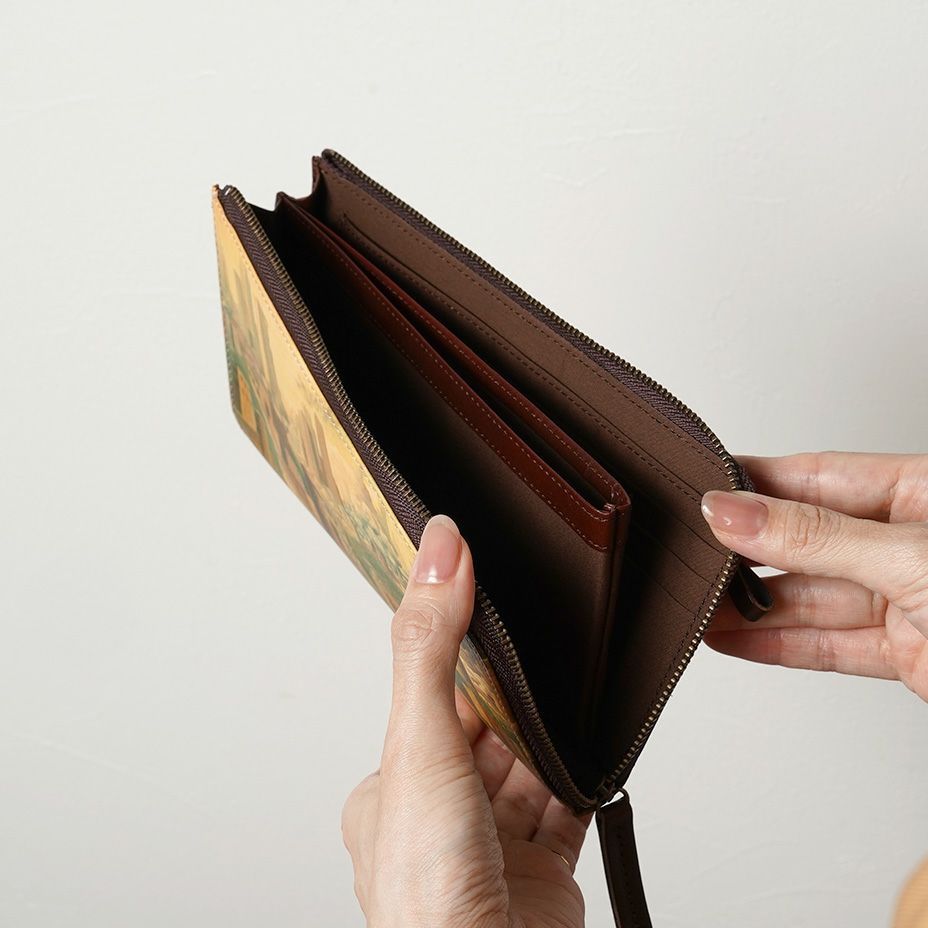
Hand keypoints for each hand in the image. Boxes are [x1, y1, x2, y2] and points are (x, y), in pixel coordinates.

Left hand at [341, 514, 590, 927]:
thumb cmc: (429, 891)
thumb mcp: (420, 743)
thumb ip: (430, 646)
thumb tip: (439, 552)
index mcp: (392, 792)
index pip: (432, 704)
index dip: (465, 660)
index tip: (491, 607)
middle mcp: (440, 819)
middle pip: (486, 733)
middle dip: (515, 698)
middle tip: (545, 648)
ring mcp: (493, 846)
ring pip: (529, 767)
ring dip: (550, 738)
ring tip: (572, 698)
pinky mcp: (544, 871)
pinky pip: (567, 808)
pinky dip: (582, 779)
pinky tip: (592, 751)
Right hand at [701, 452, 927, 700]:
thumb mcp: (908, 556)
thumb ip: (815, 537)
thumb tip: (734, 512)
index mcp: (922, 493)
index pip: (819, 476)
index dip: (758, 483)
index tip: (701, 487)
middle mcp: (909, 543)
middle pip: (807, 540)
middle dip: (747, 551)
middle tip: (691, 551)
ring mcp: (907, 599)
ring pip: (811, 596)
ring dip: (752, 605)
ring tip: (698, 604)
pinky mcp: (904, 653)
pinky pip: (828, 644)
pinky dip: (778, 644)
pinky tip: (732, 637)